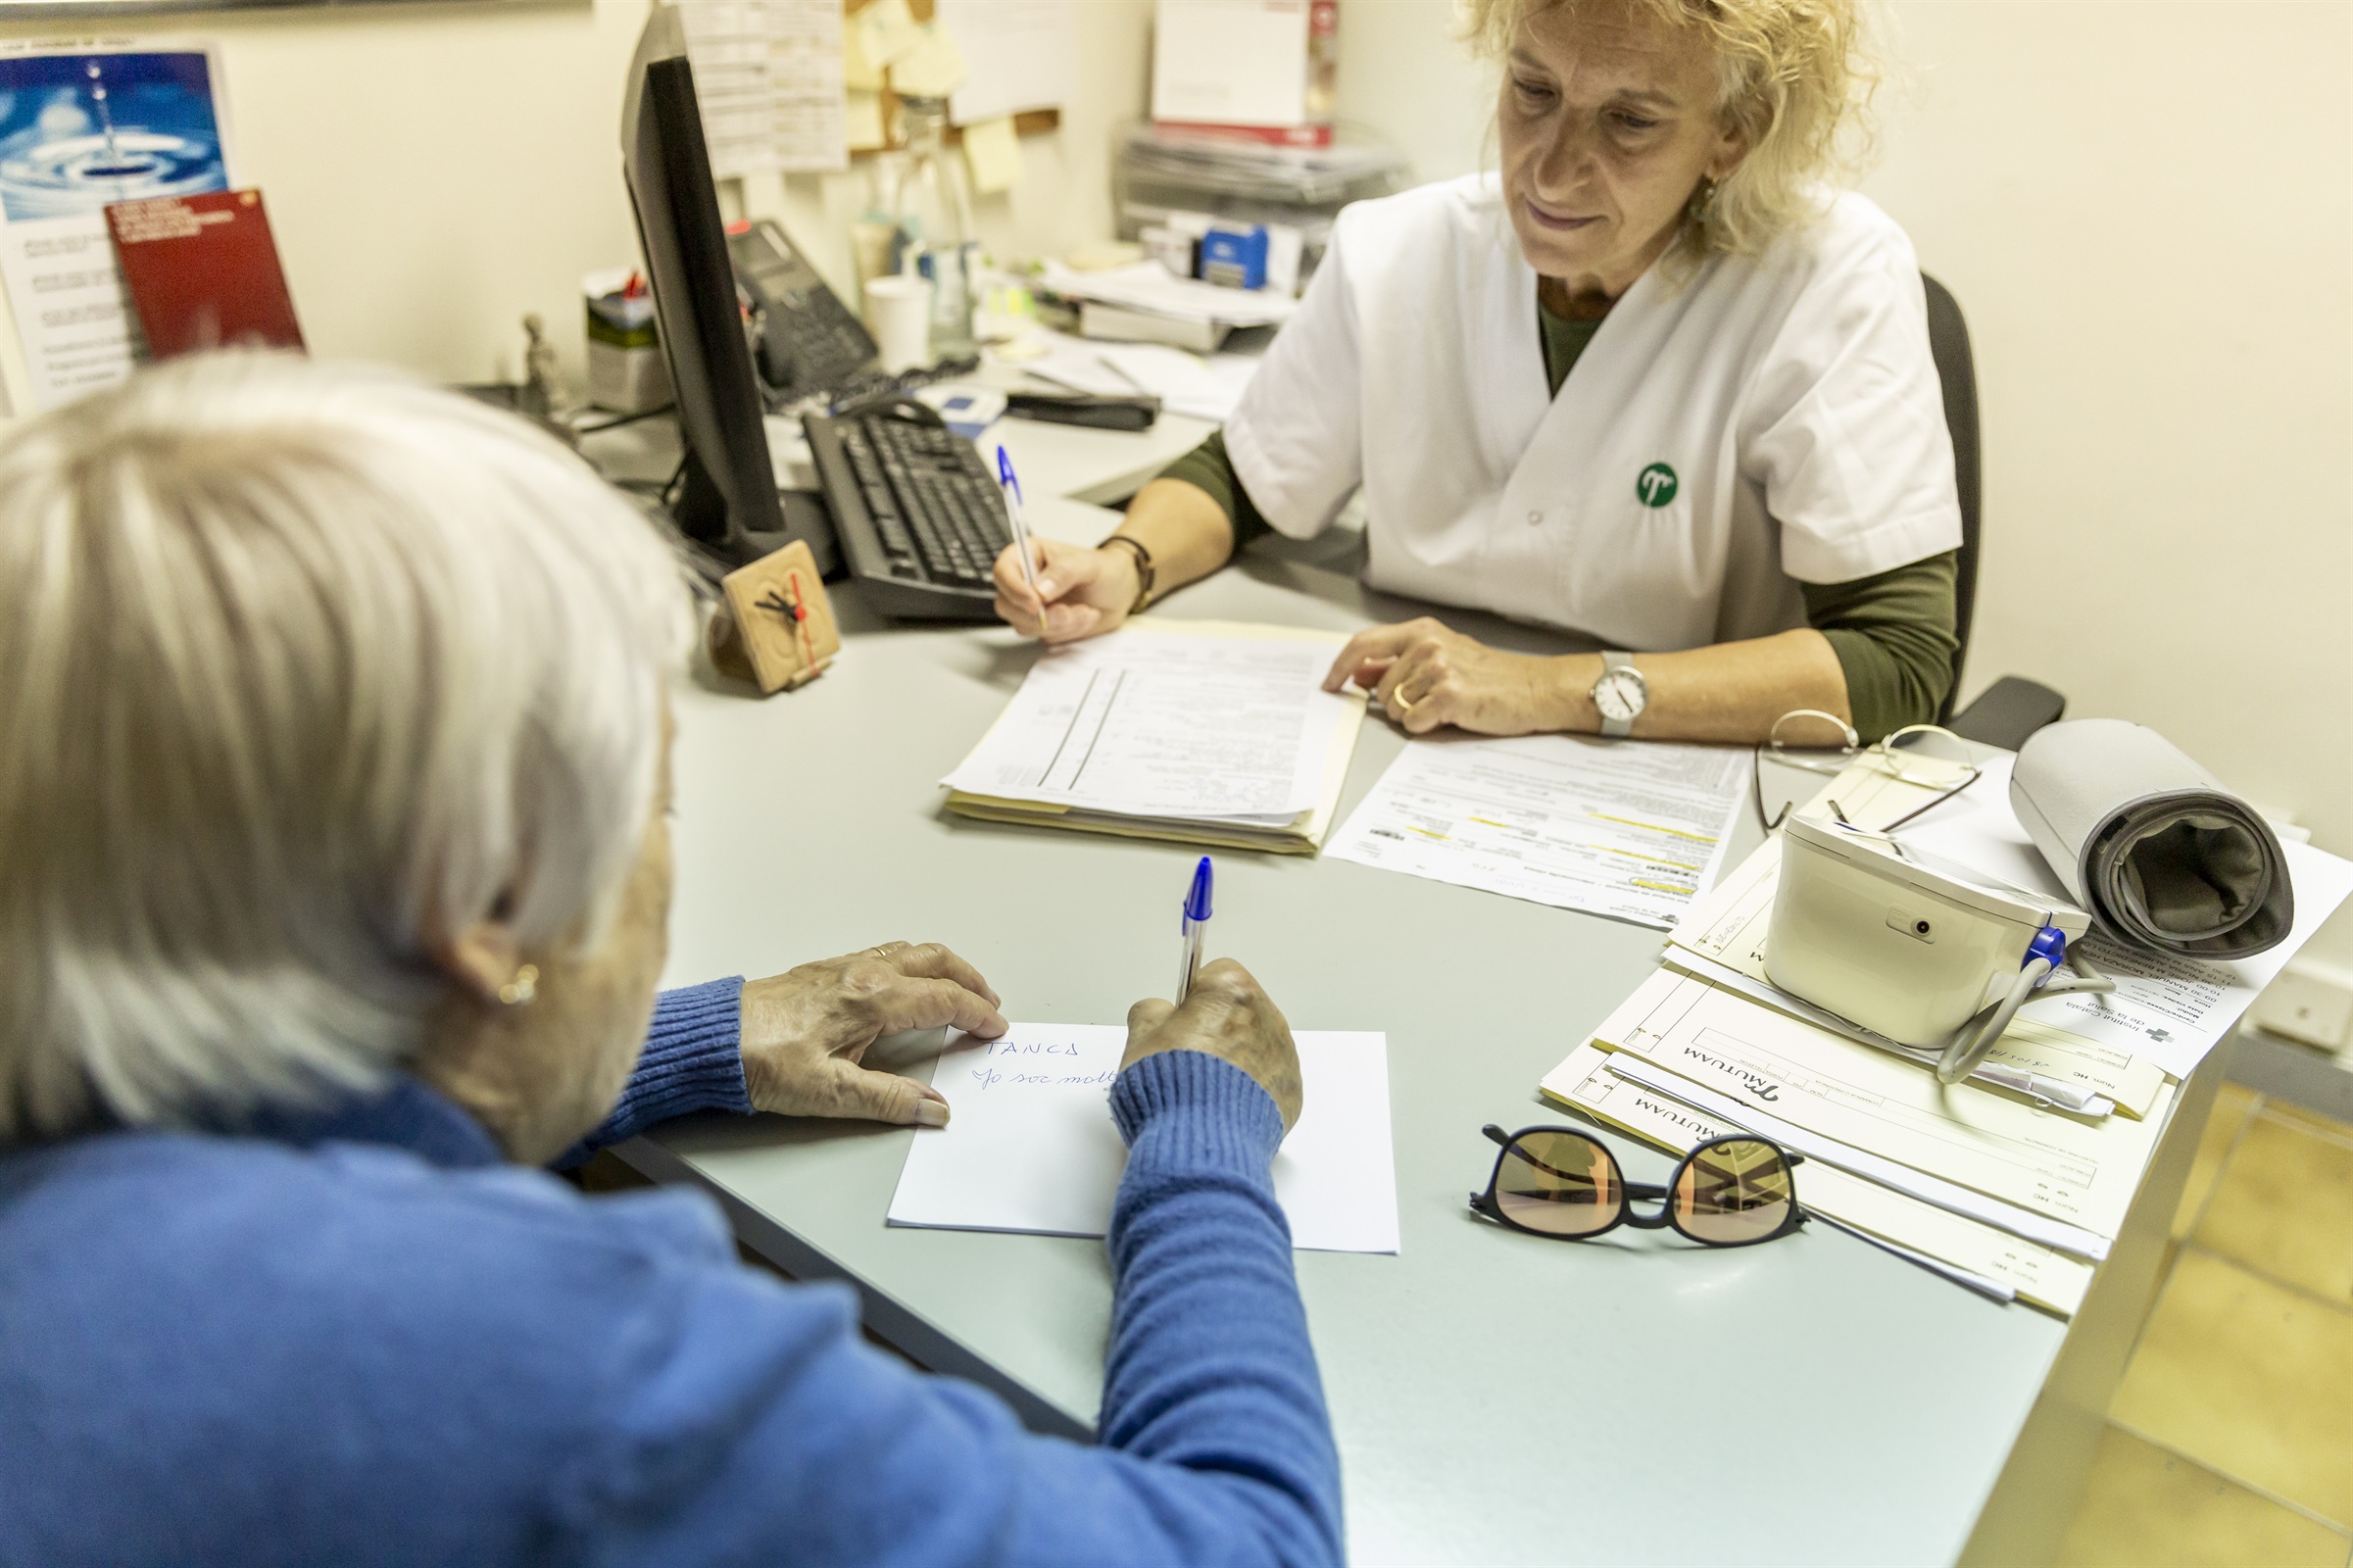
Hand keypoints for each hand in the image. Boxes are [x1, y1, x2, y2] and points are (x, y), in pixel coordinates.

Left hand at [739, 942, 1006, 1126]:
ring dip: (943, 968)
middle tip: (989, 1004)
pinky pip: (884, 954)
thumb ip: (890, 1100)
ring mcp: (842, 967)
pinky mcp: (823, 971)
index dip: (976, 1014)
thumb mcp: (831, 1093)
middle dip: (970, 980)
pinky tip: (907, 985)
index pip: (943, 999)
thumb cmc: (760, 1062)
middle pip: (935, 962)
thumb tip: (934, 1108)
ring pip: (910, 952)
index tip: (995, 1028)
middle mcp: (861, 973)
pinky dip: (914, 965)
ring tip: (958, 990)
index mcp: (872, 999)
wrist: (712, 1040)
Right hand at [992, 536, 1141, 643]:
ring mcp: (1031, 606)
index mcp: (1029, 556)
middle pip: (1006, 604)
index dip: (1014, 589)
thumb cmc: (1104, 570)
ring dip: (1058, 624)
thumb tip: (1040, 589)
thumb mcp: (1088, 564)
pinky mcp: (1042, 625)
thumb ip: (1063, 572)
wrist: (1121, 592)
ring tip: (1084, 611)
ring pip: (1024, 624)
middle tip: (1067, 612)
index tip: (1036, 602)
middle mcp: (1025, 582)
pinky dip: (1066, 631)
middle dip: (1038, 615)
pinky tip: (1083, 617)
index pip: (1003, 571)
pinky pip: (1043, 636)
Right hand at [1120, 959, 1301, 1131]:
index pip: (1214, 976)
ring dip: (1233, 1058)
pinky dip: (1249, 1088)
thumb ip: (1151, 1012)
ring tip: (1203, 1090)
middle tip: (1186, 1060)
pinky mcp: (1292, 1092)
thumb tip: (1160, 1013)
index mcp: (1232, 991)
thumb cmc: (1171, 1087)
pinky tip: (1223, 1107)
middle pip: (1238, 1010)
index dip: (1191, 999)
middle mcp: (1267, 1016)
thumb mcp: (1141, 1038)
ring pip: (1255, 1044)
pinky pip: (1268, 1079)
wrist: (1202, 1143)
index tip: (1177, 1023)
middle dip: (1215, 1028)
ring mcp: (1284, 1055)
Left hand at [1323, 617, 1583, 736]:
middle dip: (1397, 703)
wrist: (1533, 689)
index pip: (1363, 644)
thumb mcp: (1440, 656)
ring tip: (1447, 706)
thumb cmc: (1489, 676)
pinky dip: (1428, 727)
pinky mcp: (1449, 695)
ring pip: (1395, 709)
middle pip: (1379, 689)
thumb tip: (1358, 672)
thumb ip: (1397, 662)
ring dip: (1415, 715)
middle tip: (1431, 701)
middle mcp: (1426, 645)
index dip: (1340, 667)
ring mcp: (1437, 668)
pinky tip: (1451, 717)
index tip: (1329, 684)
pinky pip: (1413, 723)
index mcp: (1422, 631)